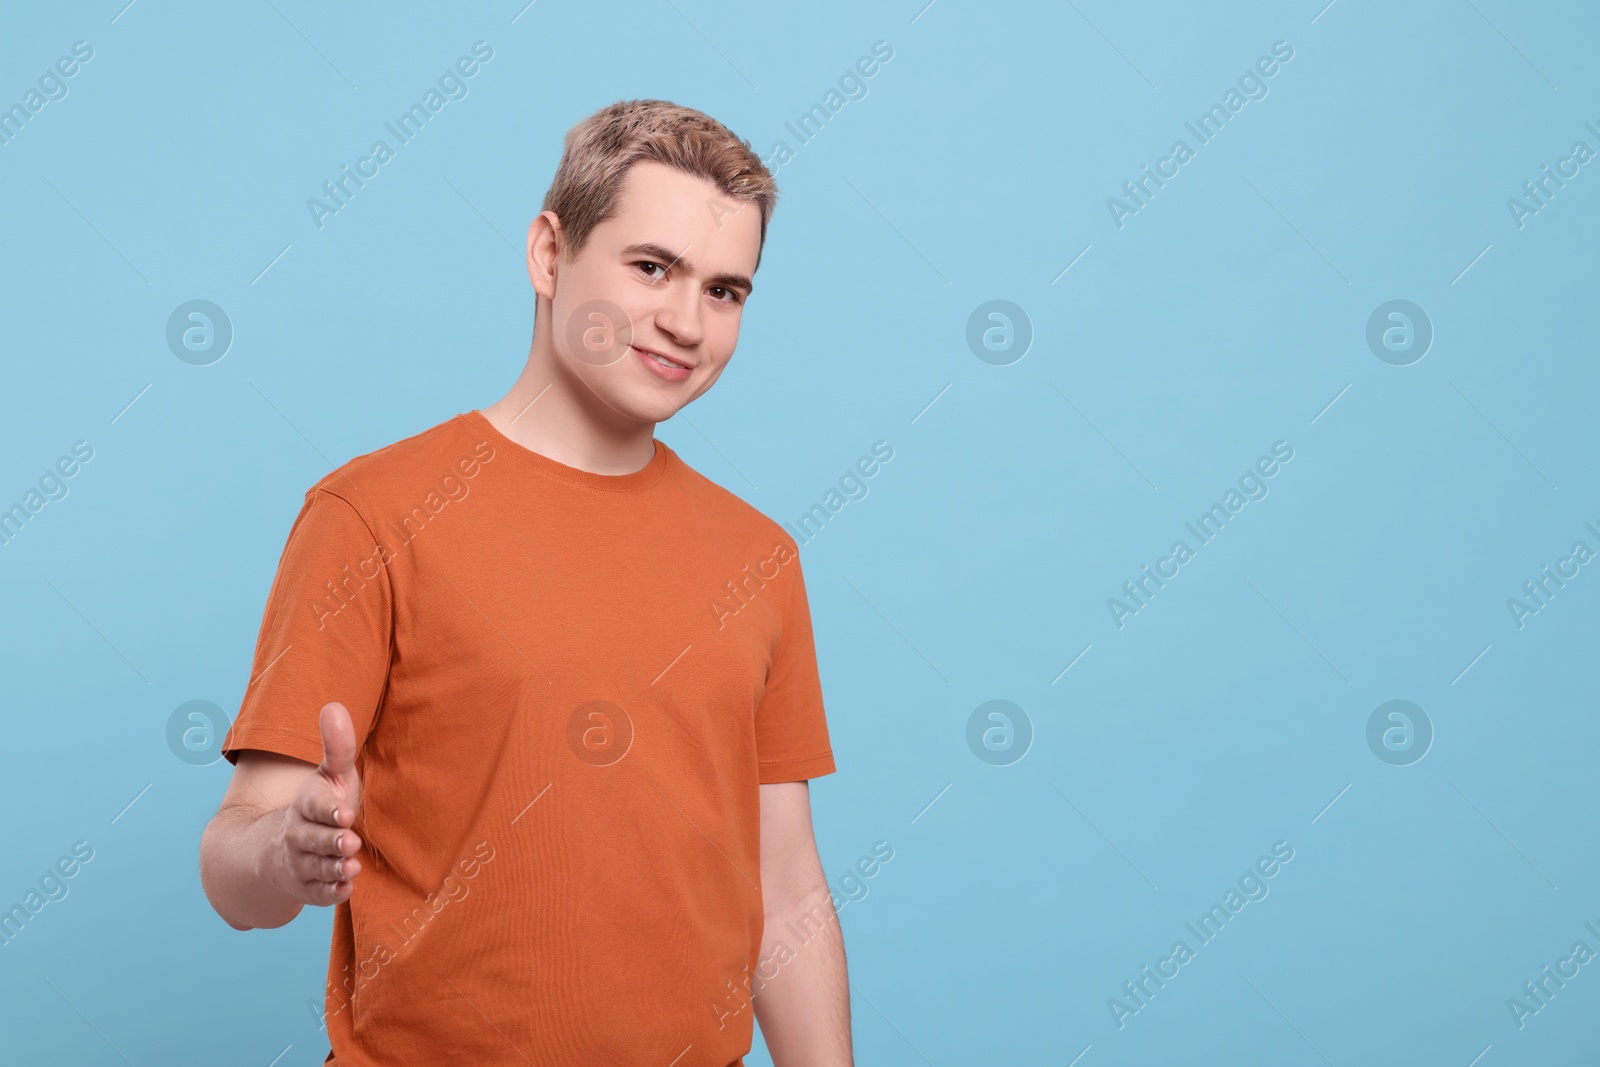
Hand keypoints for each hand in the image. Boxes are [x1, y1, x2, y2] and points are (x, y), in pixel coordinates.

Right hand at [268, 701, 364, 905]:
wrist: (283, 846)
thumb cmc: (321, 805)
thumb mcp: (330, 775)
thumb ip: (337, 747)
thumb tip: (334, 706)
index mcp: (305, 805)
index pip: (313, 806)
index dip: (328, 810)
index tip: (345, 813)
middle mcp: (298, 834)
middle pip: (313, 839)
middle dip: (331, 842)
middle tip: (350, 842)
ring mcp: (300, 863)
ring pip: (315, 868)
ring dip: (333, 868)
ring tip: (352, 866)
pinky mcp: (307, 888)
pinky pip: (317, 894)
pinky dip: (330, 893)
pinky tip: (346, 890)